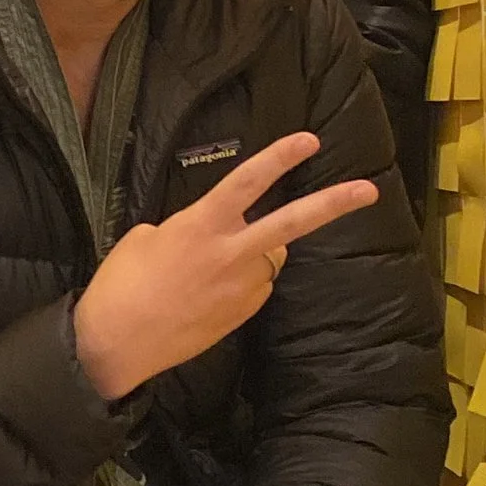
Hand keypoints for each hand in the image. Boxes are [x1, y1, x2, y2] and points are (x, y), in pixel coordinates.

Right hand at [73, 131, 379, 399]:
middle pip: (292, 223)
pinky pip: (256, 286)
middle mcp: (231, 254)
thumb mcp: (145, 237)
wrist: (117, 344)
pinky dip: (244, 283)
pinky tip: (210, 294)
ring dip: (257, 252)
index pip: (248, 181)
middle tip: (369, 190)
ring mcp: (242, 287)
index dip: (280, 158)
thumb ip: (187, 227)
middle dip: (333, 204)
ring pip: (270, 257)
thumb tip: (211, 234)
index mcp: (200, 225)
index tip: (309, 141)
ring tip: (213, 267)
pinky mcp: (244, 314)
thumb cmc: (121, 284)